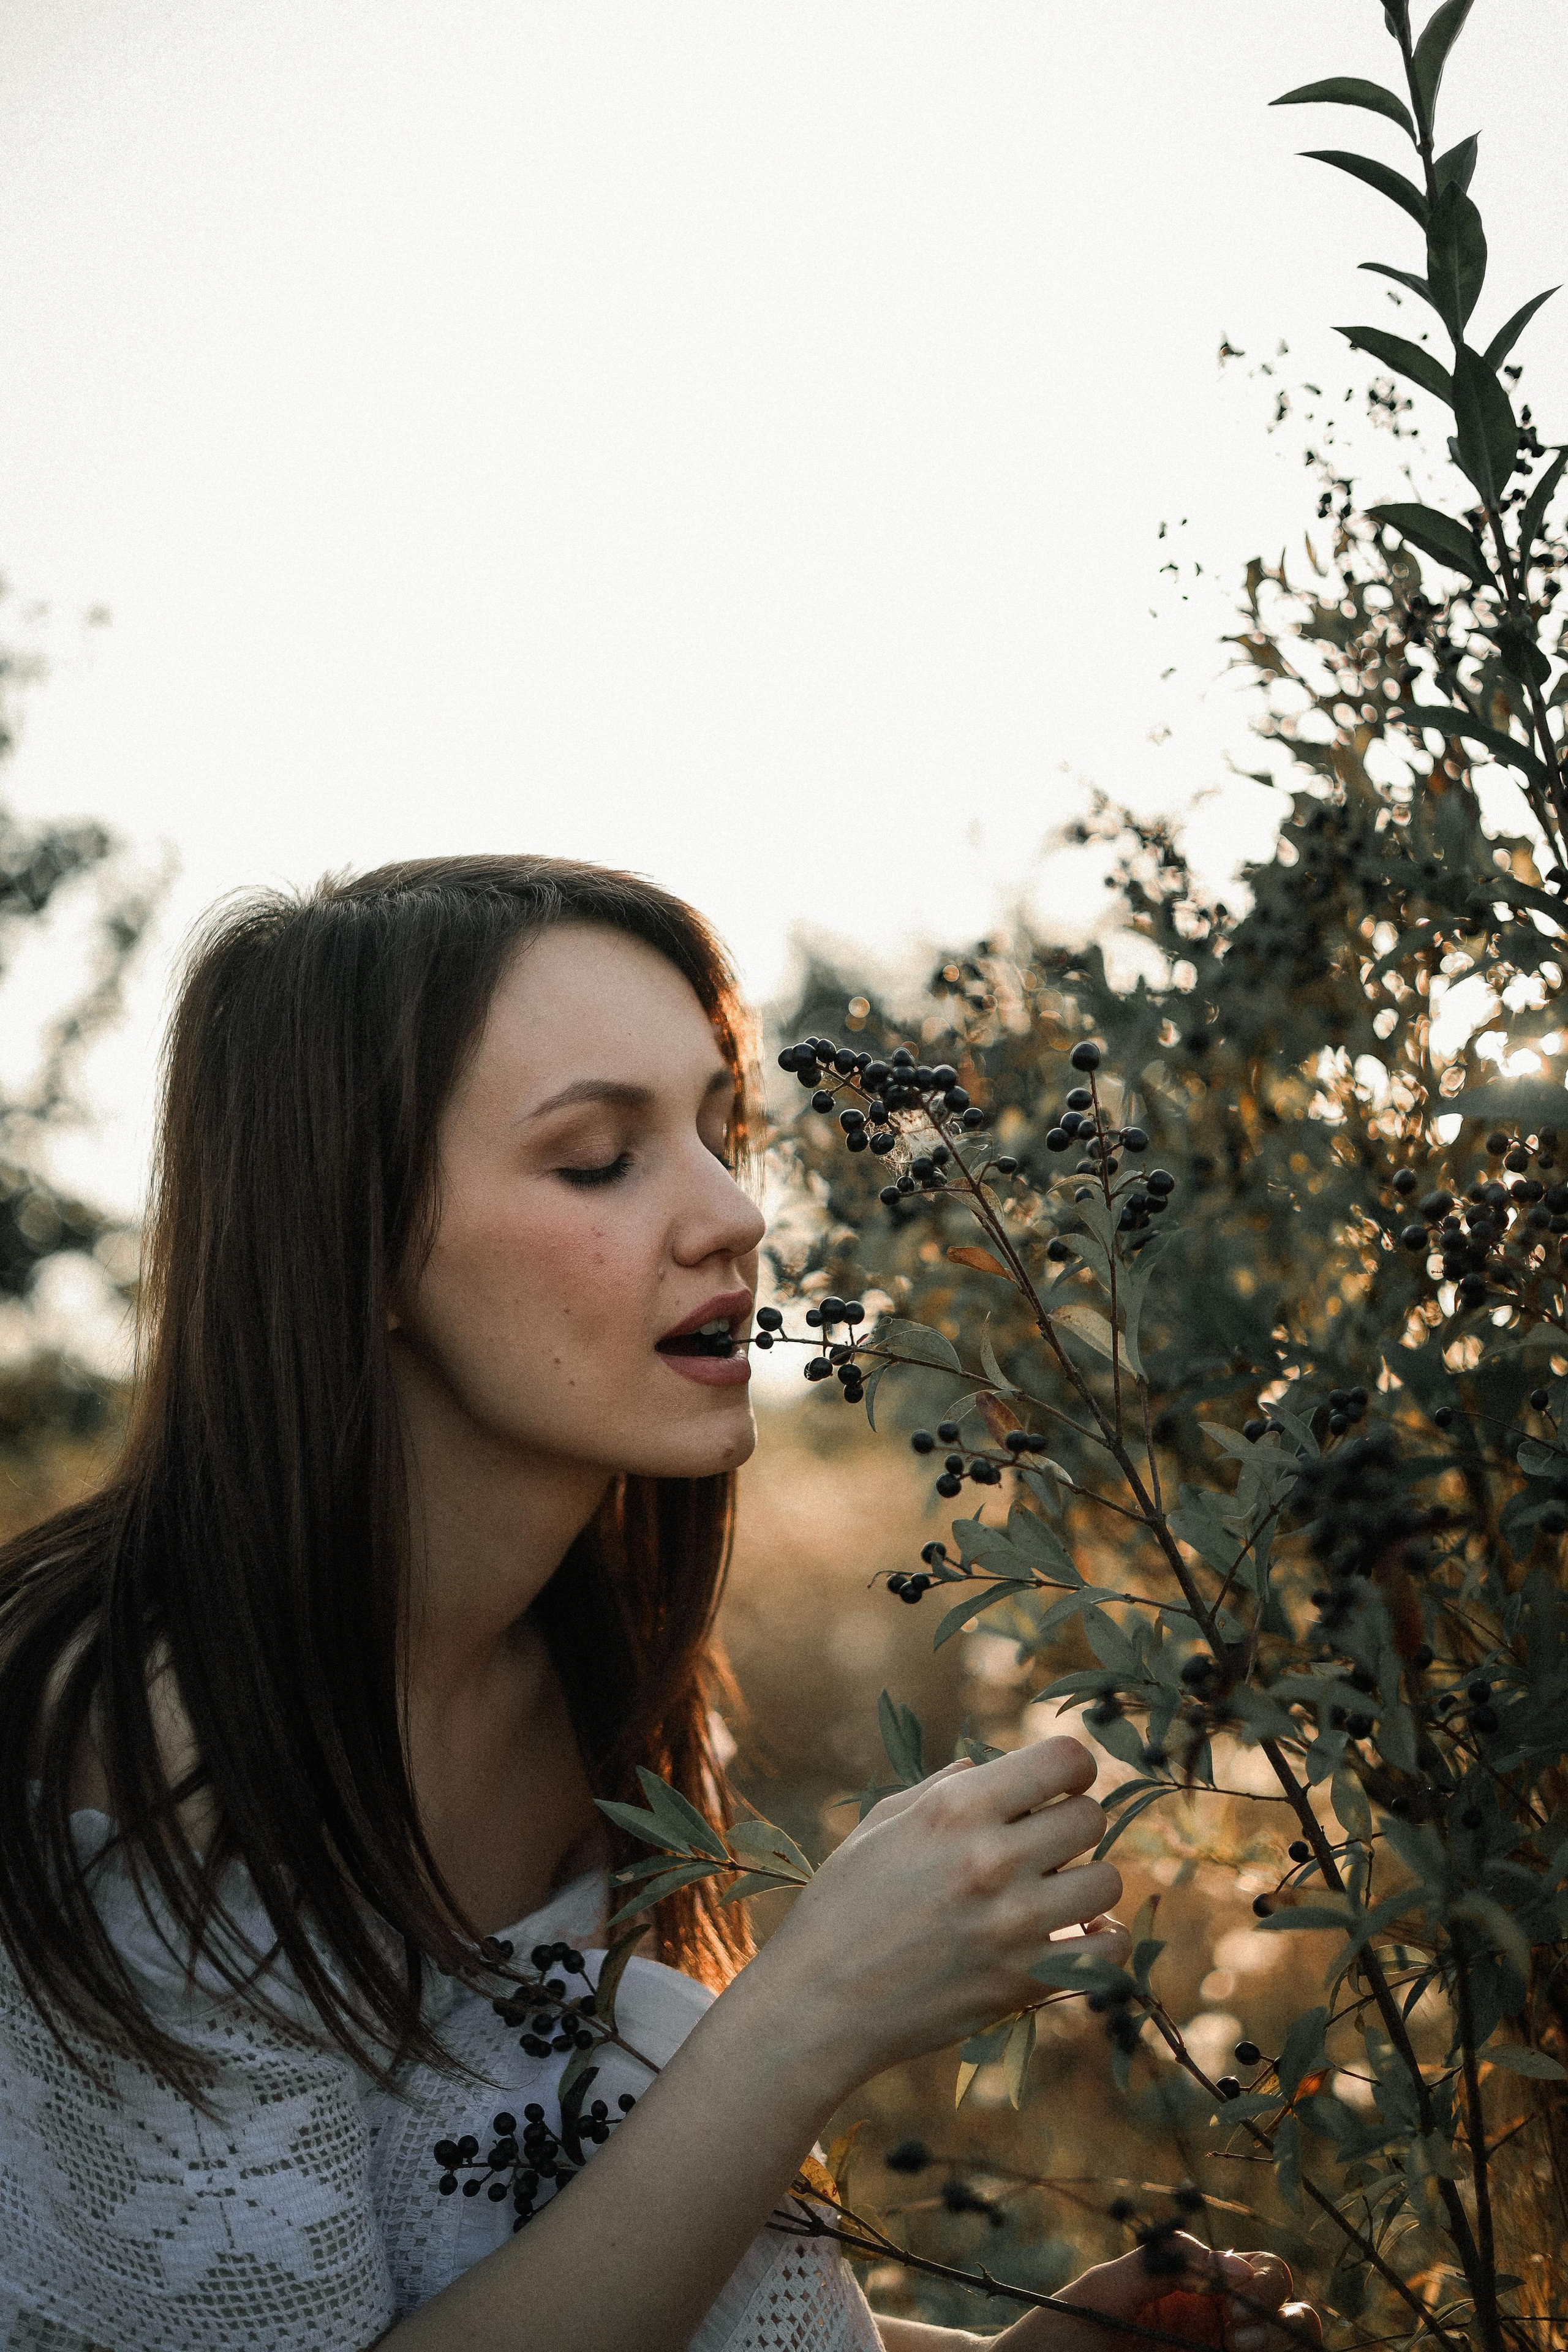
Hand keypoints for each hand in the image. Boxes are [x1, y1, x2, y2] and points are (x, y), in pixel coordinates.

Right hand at [748, 1734, 1126, 2094]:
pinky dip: (1101, 1942)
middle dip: (1073, 1824)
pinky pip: (1107, 1952)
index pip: (1065, 1759)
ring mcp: (1012, 1924)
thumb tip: (984, 1762)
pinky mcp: (1023, 1982)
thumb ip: (940, 1787)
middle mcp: (992, 1858)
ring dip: (1086, 1884)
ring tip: (1055, 1892)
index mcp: (956, 1807)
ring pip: (1107, 1882)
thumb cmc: (840, 1905)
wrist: (818, 2004)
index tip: (1060, 1784)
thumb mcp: (880, 1825)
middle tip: (1046, 1844)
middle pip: (1091, 1818)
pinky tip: (1077, 1935)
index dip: (1073, 1767)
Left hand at [993, 2238, 1323, 2351]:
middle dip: (1283, 2315)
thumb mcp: (1105, 2287)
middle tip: (1238, 2332)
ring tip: (1237, 2350)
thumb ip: (1161, 2263)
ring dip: (1286, 2342)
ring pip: (1292, 2347)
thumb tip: (1233, 2265)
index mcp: (1194, 2291)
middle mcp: (1216, 2330)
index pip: (1260, 2273)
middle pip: (1289, 2312)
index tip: (1234, 2297)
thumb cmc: (1056, 2335)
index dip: (1263, 2281)